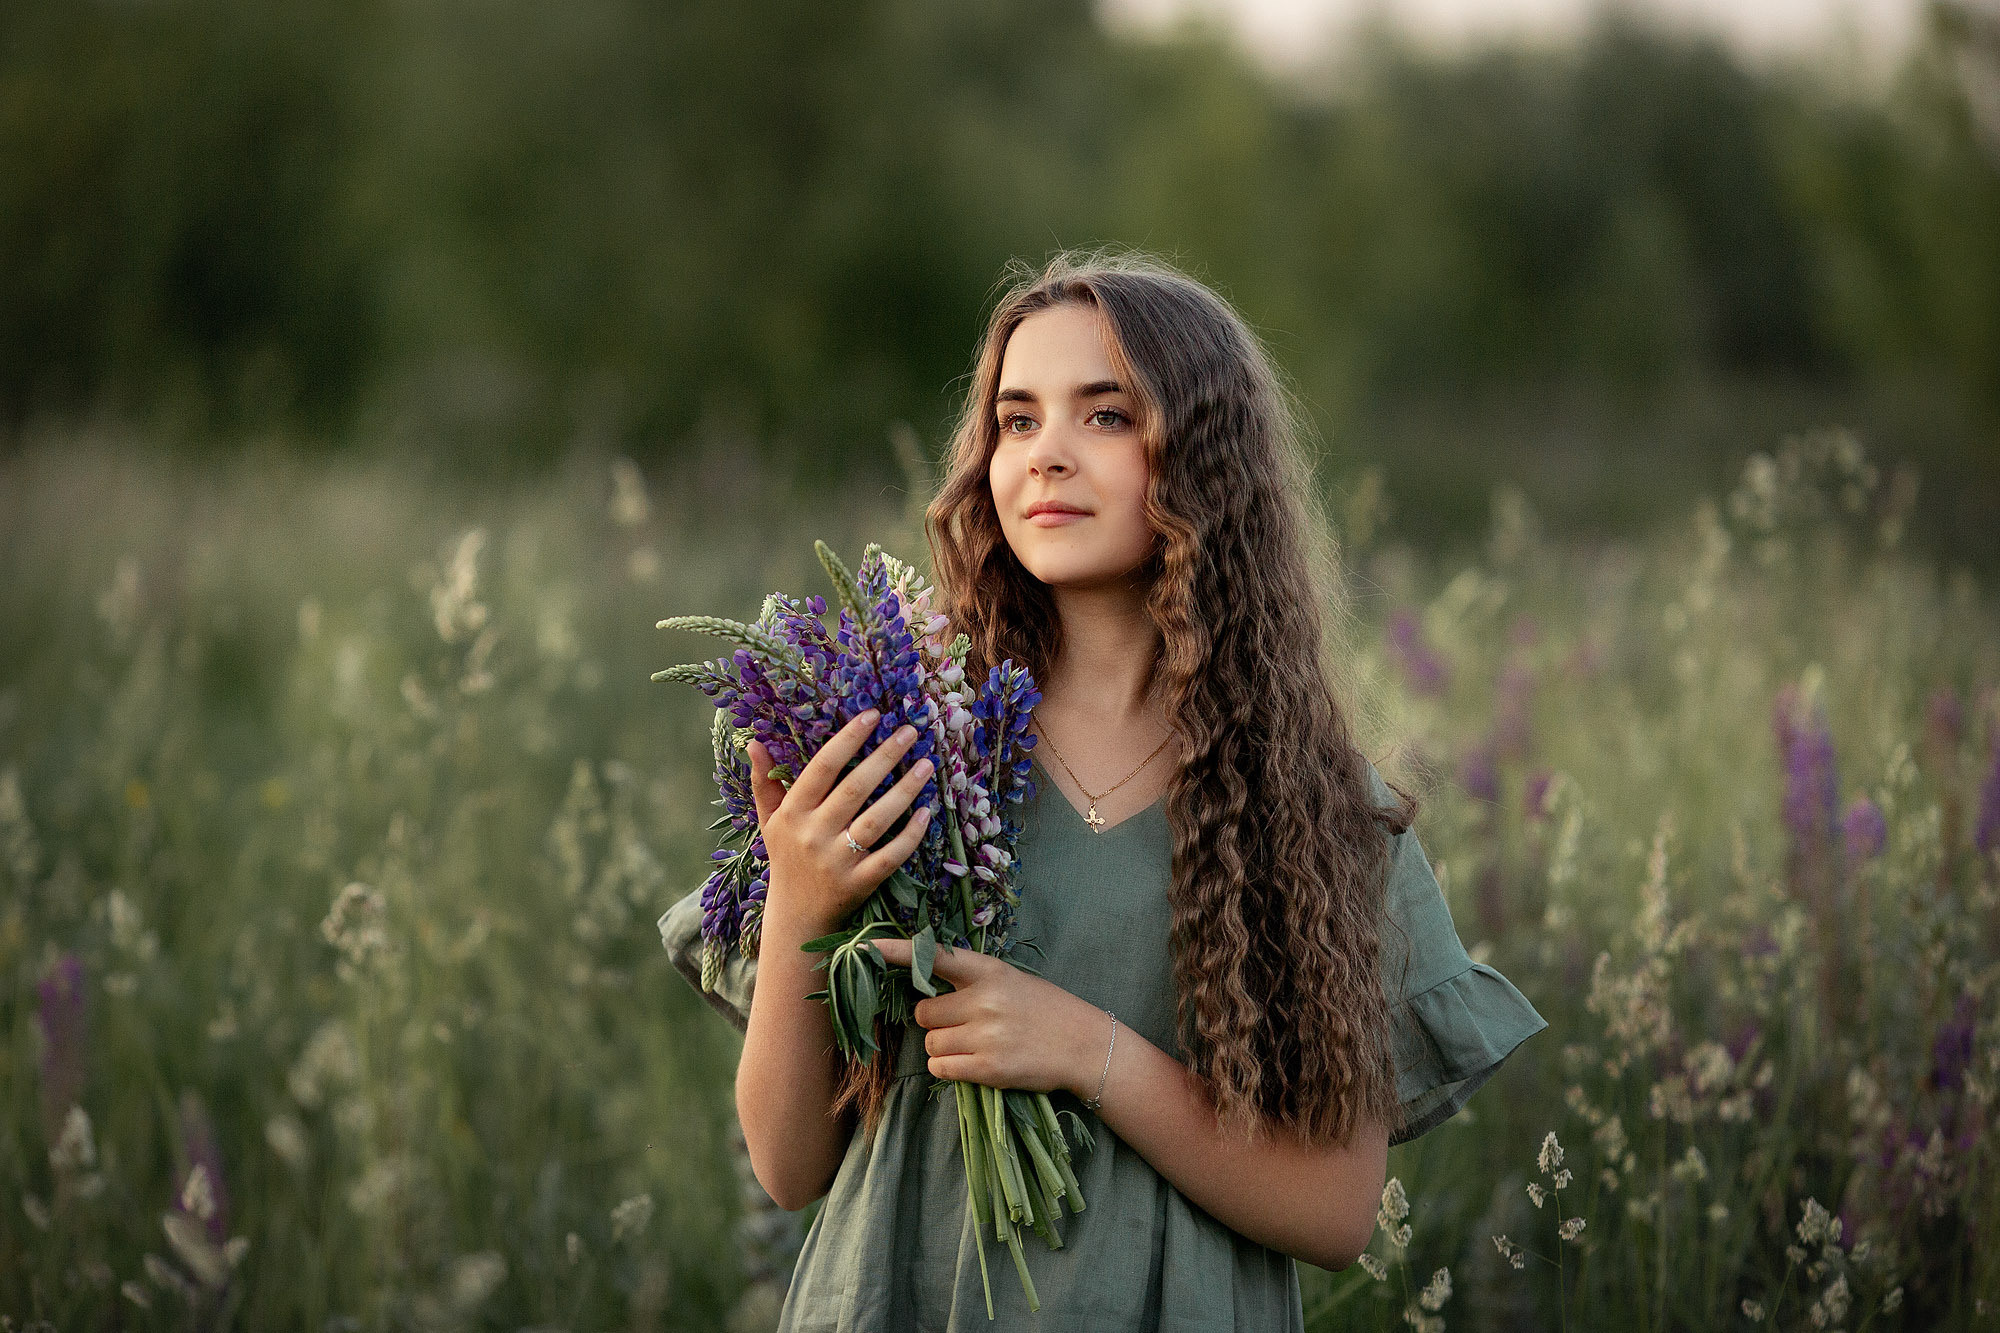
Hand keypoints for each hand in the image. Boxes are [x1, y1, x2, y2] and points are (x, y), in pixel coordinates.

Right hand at [749, 709, 934, 931]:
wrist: (796, 917)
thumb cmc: (786, 858)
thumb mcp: (770, 820)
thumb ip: (764, 782)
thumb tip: (753, 742)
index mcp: (793, 813)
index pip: (822, 768)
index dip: (847, 739)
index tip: (873, 715)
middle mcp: (813, 835)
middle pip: (855, 789)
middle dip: (884, 757)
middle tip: (910, 731)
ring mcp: (837, 861)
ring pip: (877, 820)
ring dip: (905, 790)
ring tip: (926, 764)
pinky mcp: (860, 884)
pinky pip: (890, 856)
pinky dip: (911, 835)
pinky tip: (927, 812)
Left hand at [870, 935, 1110, 1096]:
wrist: (1084, 1045)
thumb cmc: (1044, 1010)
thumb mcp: (1010, 981)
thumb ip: (972, 983)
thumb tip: (925, 996)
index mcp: (988, 971)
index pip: (934, 957)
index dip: (898, 952)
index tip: (867, 947)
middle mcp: (984, 999)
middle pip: (923, 1013)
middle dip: (934, 1022)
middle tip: (962, 1025)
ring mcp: (985, 1035)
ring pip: (929, 1043)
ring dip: (942, 1047)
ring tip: (974, 1046)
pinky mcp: (988, 1068)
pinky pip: (940, 1067)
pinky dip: (948, 1068)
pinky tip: (972, 1064)